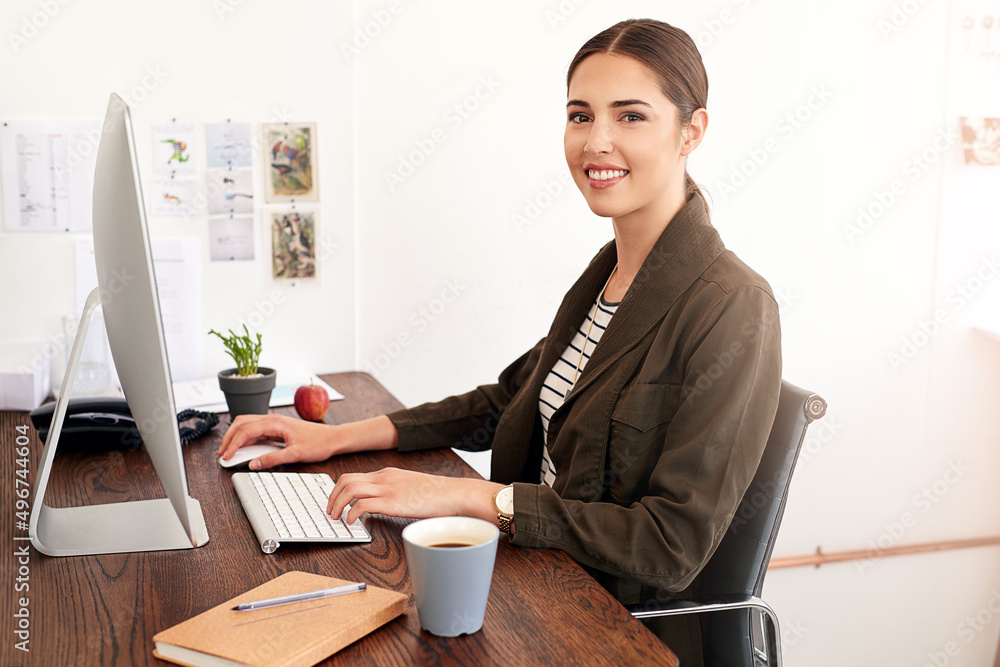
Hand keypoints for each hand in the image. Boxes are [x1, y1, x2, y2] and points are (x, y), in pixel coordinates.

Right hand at [218, 413, 337, 468]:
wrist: (333, 438)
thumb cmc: (318, 443)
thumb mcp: (295, 454)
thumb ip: (273, 459)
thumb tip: (254, 464)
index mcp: (275, 422)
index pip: (246, 430)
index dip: (233, 444)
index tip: (226, 456)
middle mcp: (272, 419)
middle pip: (242, 423)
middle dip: (229, 437)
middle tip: (222, 453)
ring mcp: (274, 423)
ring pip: (247, 425)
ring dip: (235, 436)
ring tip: (228, 451)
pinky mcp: (276, 429)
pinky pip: (255, 430)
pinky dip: (245, 438)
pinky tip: (242, 448)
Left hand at [326, 467, 502, 524]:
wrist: (453, 494)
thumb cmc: (437, 495)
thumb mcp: (411, 487)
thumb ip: (396, 492)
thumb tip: (386, 504)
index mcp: (387, 473)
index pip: (354, 477)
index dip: (339, 491)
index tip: (336, 503)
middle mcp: (384, 477)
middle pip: (346, 480)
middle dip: (332, 497)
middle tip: (330, 512)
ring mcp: (387, 488)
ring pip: (349, 490)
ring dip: (337, 505)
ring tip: (337, 518)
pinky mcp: (392, 502)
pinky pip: (362, 505)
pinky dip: (352, 514)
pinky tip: (353, 523)